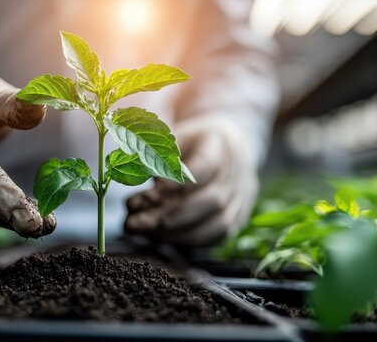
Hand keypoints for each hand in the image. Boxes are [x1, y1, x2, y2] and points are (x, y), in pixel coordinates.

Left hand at [124, 116, 257, 246]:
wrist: (218, 147)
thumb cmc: (186, 142)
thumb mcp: (168, 136)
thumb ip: (152, 151)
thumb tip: (134, 170)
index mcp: (222, 144)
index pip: (206, 165)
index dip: (179, 182)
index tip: (151, 189)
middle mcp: (239, 173)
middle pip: (212, 200)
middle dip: (170, 215)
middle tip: (134, 220)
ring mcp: (242, 198)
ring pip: (216, 224)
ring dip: (174, 232)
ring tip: (140, 229)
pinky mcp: (236, 219)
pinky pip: (214, 237)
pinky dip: (184, 240)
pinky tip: (157, 236)